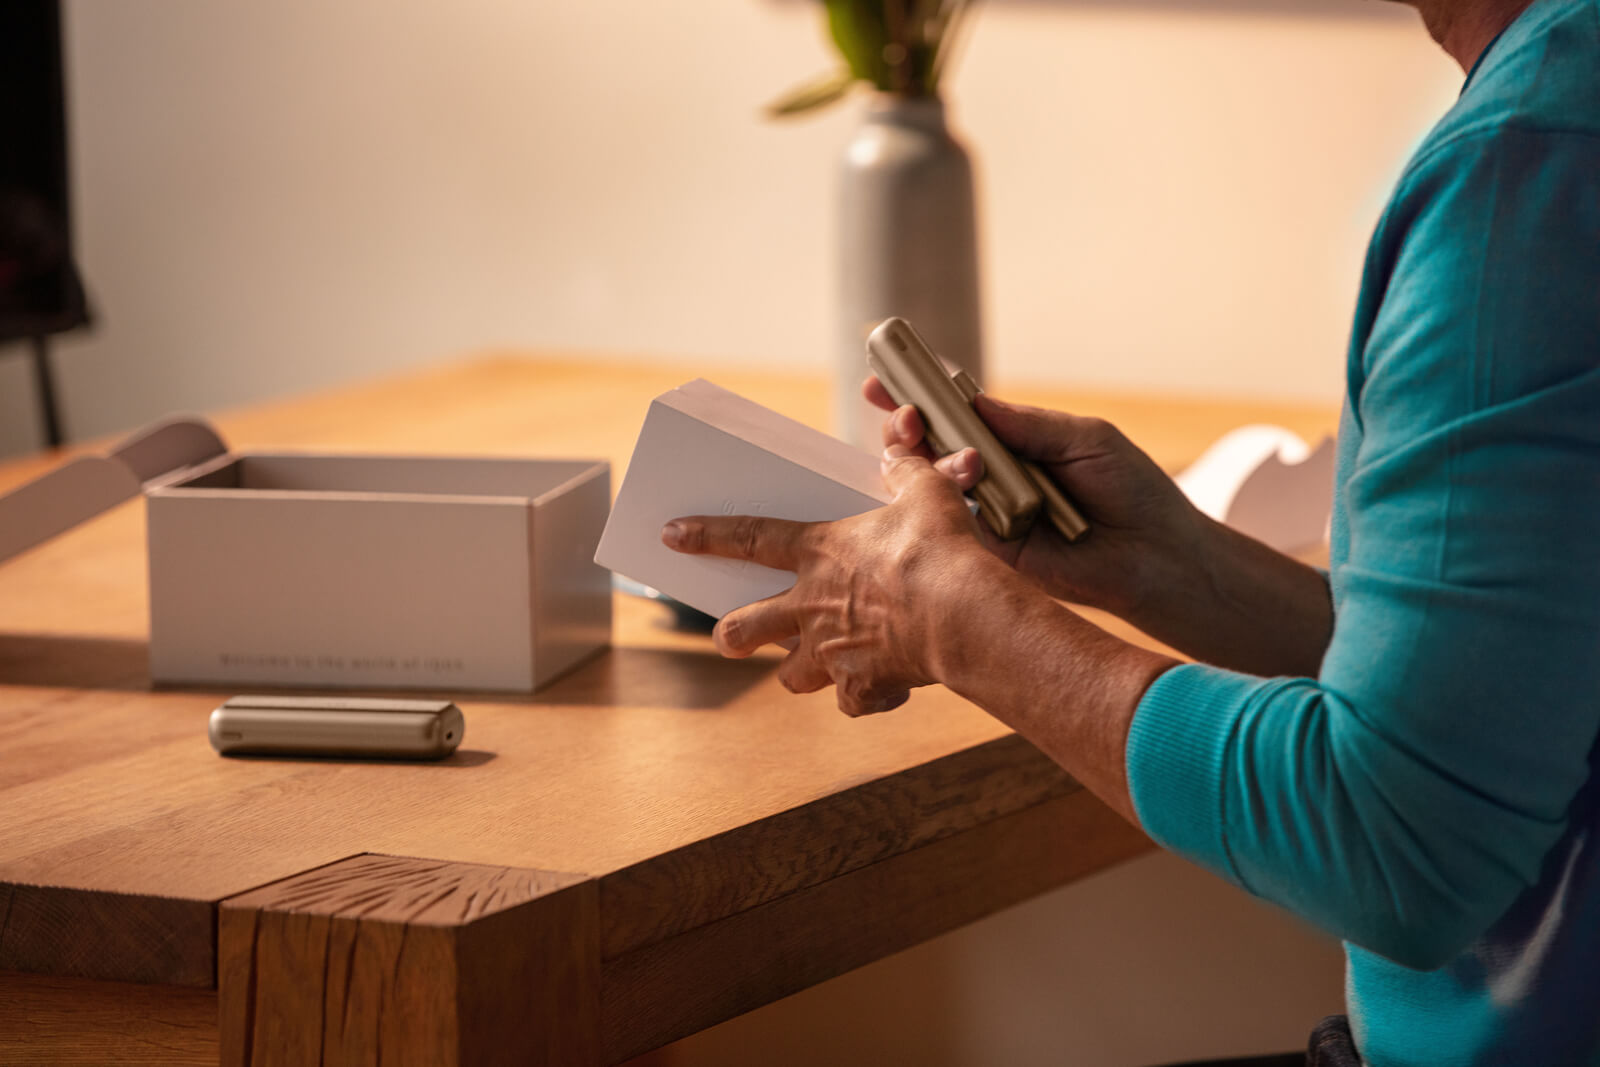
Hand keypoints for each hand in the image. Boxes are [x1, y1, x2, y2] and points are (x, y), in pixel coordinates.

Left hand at [661, 449, 1001, 716]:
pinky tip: (881, 690)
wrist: (962, 615)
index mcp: (820, 552)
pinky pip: (852, 700)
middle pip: (748, 626)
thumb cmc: (940, 550)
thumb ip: (904, 472)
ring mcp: (832, 652)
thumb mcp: (925, 493)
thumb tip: (897, 454)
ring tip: (808, 669)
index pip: (751, 538)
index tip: (672, 535)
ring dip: (796, 672)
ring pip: (792, 675)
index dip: (708, 535)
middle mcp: (812, 606)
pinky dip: (864, 696)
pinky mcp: (863, 687)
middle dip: (733, 633)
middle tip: (729, 637)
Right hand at [863, 376, 1205, 619]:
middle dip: (906, 426)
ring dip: (921, 458)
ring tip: (939, 448)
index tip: (884, 379)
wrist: (1157, 556)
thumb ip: (1028, 425)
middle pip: (930, 446)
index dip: (919, 397)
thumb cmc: (1132, 491)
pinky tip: (949, 482)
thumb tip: (973, 403)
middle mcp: (993, 475)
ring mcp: (987, 513)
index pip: (958, 414)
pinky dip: (940, 501)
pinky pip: (950, 524)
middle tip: (904, 416)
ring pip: (929, 482)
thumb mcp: (1085, 440)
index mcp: (1015, 442)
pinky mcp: (989, 550)